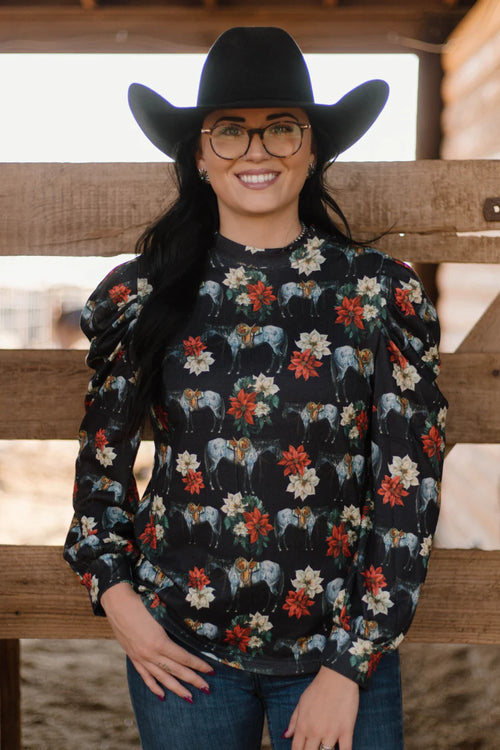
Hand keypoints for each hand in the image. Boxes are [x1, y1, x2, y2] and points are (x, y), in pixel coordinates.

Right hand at [101, 582, 213, 701]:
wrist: (117, 602)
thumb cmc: (141, 603)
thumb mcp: (161, 613)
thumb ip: (175, 625)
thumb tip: (192, 632)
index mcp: (159, 642)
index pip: (184, 658)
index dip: (198, 664)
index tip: (210, 670)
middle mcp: (150, 654)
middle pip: (176, 671)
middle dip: (193, 680)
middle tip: (206, 688)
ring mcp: (140, 657)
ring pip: (162, 678)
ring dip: (176, 688)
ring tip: (189, 698)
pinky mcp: (133, 657)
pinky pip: (145, 676)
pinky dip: (154, 687)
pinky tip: (162, 695)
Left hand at [282, 666, 358, 749]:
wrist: (337, 676)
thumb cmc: (318, 688)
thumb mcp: (301, 702)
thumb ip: (293, 720)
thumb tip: (286, 735)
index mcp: (302, 725)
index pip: (296, 749)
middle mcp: (315, 732)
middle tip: (314, 748)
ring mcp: (331, 733)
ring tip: (324, 746)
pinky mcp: (346, 731)